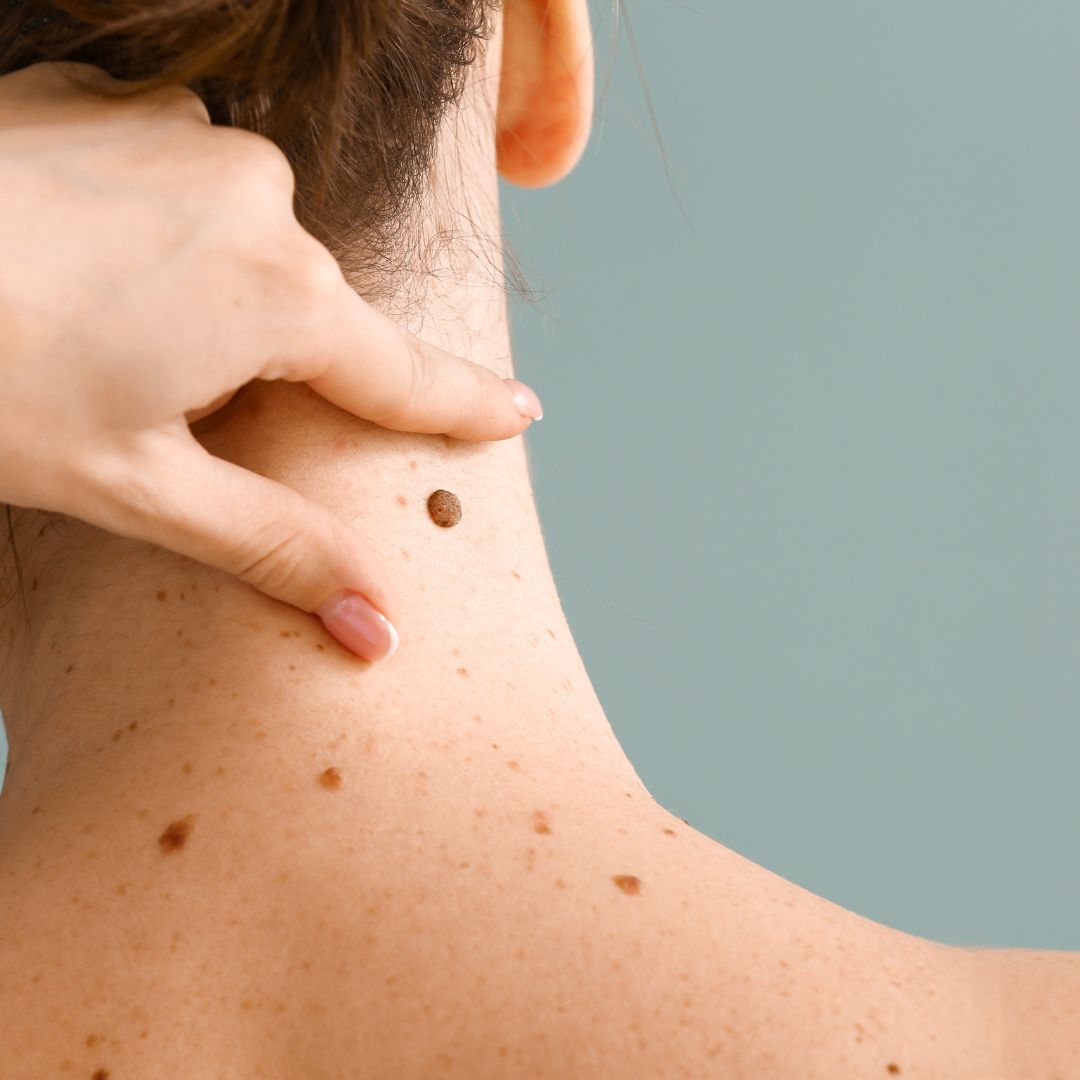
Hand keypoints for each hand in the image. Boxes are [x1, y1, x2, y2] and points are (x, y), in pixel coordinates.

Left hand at [0, 61, 542, 660]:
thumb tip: (377, 626)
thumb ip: (273, 548)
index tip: (520, 410)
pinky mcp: (121, 96)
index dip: (466, 404)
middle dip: (263, 359)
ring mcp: (187, 130)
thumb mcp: (138, 485)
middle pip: (305, 309)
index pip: (403, 373)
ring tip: (99, 329)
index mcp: (278, 296)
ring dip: (201, 290)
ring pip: (240, 240)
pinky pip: (179, 175)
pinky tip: (72, 256)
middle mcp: (257, 195)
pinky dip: (151, 225)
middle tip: (156, 396)